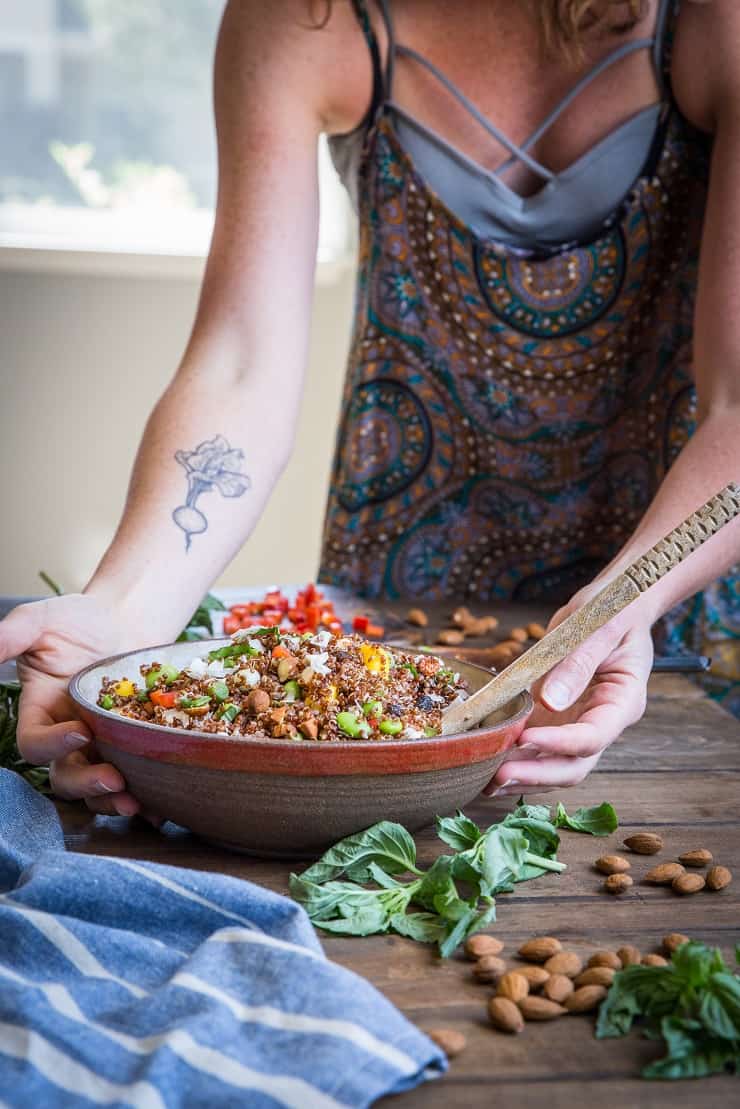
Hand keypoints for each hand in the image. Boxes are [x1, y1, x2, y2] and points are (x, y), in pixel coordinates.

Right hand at [0, 595, 139, 816]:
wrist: (127, 620)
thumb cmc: (79, 619)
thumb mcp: (41, 619)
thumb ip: (13, 634)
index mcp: (40, 711)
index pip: (34, 743)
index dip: (51, 744)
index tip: (81, 730)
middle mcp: (66, 735)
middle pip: (64, 775)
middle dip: (86, 783)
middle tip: (114, 780)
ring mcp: (100, 745)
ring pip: (96, 787)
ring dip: (111, 800)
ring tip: (136, 802)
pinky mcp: (131, 747)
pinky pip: (134, 778)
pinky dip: (146, 794)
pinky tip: (162, 802)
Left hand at [484, 593, 653, 796]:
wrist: (614, 607)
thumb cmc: (612, 610)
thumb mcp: (596, 627)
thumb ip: (576, 663)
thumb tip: (550, 701)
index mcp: (623, 700)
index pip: (594, 736)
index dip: (559, 743)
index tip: (525, 738)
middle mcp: (603, 721)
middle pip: (574, 764)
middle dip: (537, 774)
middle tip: (498, 776)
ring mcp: (580, 723)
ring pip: (555, 763)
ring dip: (523, 774)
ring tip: (485, 781)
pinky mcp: (558, 718)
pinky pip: (538, 746)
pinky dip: (515, 756)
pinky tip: (486, 763)